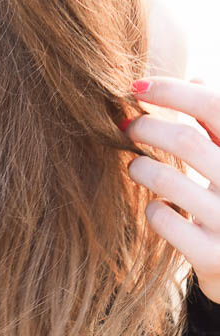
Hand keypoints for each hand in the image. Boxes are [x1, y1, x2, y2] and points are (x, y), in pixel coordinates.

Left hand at [120, 77, 219, 303]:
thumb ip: (218, 123)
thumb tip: (198, 77)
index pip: (215, 105)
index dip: (173, 90)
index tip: (135, 87)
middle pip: (185, 141)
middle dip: (146, 128)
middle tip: (125, 126)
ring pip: (166, 179)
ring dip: (140, 167)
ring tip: (135, 166)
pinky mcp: (214, 257)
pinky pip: (163, 219)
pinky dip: (152, 208)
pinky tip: (157, 207)